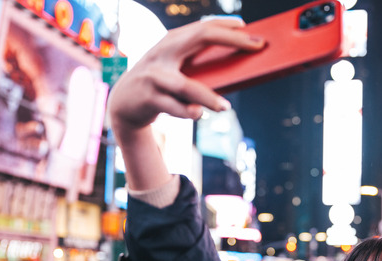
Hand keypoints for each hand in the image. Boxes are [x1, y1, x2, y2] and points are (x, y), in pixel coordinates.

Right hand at [108, 18, 264, 135]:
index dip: (227, 25)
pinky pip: (175, 108)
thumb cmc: (160, 84)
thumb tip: (234, 63)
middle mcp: (163, 52)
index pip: (203, 27)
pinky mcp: (148, 98)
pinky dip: (189, 112)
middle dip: (233, 40)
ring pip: (187, 86)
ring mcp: (154, 75)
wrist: (123, 104)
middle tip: (257, 46)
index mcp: (171, 41)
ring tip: (226, 107)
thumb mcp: (175, 68)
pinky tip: (197, 114)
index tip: (248, 26)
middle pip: (201, 37)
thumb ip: (197, 63)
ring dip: (209, 98)